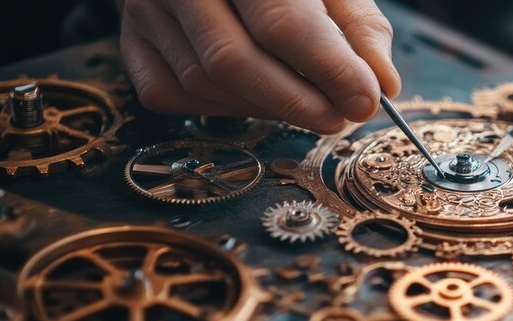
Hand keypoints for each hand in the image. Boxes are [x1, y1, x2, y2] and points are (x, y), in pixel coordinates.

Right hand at [119, 0, 399, 133]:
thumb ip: (359, 26)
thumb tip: (382, 85)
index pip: (282, 22)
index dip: (328, 69)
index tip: (366, 101)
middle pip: (234, 61)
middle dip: (296, 102)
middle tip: (340, 117)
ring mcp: (144, 10)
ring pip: (205, 83)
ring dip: (266, 107)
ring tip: (309, 104)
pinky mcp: (130, 42)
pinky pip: (172, 95)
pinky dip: (224, 107)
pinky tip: (257, 97)